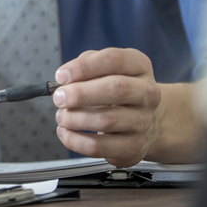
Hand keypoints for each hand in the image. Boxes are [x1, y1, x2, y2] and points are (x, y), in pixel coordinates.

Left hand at [53, 48, 166, 166]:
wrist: (146, 120)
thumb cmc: (116, 89)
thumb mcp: (104, 67)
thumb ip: (85, 65)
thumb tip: (65, 79)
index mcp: (139, 66)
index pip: (114, 60)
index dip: (83, 67)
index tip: (61, 76)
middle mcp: (147, 93)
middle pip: (116, 88)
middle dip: (80, 94)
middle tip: (59, 98)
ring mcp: (144, 121)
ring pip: (107, 120)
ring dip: (74, 118)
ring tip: (62, 116)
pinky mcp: (134, 146)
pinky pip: (100, 146)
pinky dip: (75, 140)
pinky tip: (66, 132)